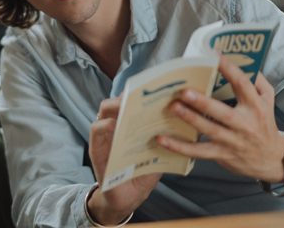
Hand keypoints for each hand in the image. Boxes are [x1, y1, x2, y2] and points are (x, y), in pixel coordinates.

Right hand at [88, 97, 160, 223]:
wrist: (129, 198)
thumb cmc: (143, 173)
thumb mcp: (158, 153)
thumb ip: (166, 138)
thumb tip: (187, 121)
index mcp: (130, 125)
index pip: (132, 101)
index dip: (141, 92)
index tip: (156, 86)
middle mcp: (115, 126)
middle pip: (118, 100)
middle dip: (129, 94)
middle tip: (142, 93)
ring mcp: (104, 136)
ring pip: (104, 111)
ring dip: (116, 106)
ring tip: (129, 105)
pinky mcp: (96, 148)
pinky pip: (97, 130)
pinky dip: (106, 125)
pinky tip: (117, 125)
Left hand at [157, 56, 283, 182]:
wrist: (271, 159)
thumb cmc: (264, 124)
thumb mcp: (268, 101)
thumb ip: (258, 82)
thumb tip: (246, 62)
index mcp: (255, 107)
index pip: (242, 85)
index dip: (229, 69)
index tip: (213, 56)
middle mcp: (244, 124)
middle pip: (223, 112)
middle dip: (203, 102)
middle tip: (184, 92)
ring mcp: (232, 141)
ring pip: (209, 130)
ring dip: (189, 119)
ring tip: (172, 107)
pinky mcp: (221, 154)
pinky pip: (198, 151)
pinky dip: (179, 146)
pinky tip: (162, 139)